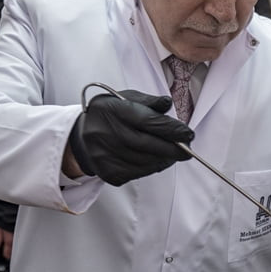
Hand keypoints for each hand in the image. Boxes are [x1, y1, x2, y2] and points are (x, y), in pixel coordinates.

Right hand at [68, 89, 193, 185]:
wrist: (82, 134)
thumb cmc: (111, 113)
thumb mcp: (125, 98)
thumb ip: (148, 101)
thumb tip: (168, 103)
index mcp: (111, 109)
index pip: (147, 121)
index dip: (170, 129)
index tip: (188, 134)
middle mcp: (104, 132)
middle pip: (146, 144)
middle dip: (172, 148)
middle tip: (188, 150)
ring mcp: (103, 154)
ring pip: (143, 161)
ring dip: (164, 160)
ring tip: (174, 156)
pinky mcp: (106, 171)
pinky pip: (136, 173)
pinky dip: (151, 168)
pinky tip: (158, 161)